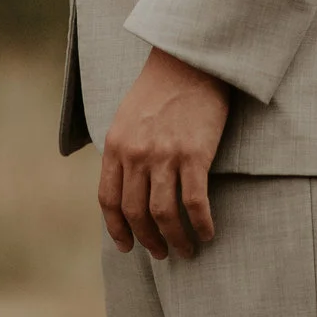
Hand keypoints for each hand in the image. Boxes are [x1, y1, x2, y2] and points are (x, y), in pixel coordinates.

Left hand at [99, 47, 230, 259]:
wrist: (189, 62)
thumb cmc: (161, 90)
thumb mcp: (127, 118)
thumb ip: (124, 151)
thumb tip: (126, 187)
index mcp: (115, 146)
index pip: (108, 200)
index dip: (117, 229)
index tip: (127, 247)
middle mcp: (135, 154)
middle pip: (136, 213)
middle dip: (148, 240)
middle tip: (162, 253)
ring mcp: (164, 156)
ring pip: (164, 215)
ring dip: (176, 240)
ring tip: (187, 250)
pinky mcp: (194, 155)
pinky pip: (194, 204)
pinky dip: (201, 225)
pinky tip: (208, 233)